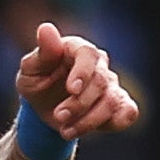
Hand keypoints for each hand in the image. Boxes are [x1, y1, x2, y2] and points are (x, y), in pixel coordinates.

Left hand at [13, 21, 140, 138]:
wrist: (42, 108)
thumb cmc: (37, 81)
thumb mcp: (31, 69)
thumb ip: (43, 52)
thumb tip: (45, 28)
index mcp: (78, 50)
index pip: (88, 54)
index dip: (82, 72)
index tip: (71, 89)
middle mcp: (99, 65)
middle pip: (100, 82)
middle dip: (79, 103)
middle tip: (58, 116)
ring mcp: (110, 85)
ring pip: (112, 101)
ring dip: (89, 119)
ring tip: (66, 131)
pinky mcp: (117, 104)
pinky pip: (128, 111)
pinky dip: (121, 120)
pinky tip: (105, 127)